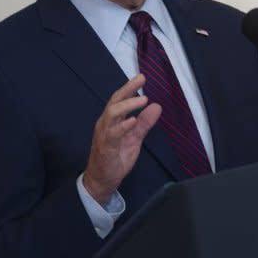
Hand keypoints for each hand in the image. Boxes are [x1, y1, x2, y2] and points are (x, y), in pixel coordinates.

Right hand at [82, 74, 161, 204]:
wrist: (101, 180)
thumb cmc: (116, 157)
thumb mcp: (134, 138)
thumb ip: (144, 123)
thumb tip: (156, 107)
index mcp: (111, 120)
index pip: (119, 99)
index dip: (130, 87)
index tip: (142, 77)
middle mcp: (106, 123)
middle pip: (115, 101)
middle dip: (128, 88)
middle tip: (141, 79)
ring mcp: (104, 134)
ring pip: (112, 113)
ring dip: (128, 105)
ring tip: (143, 99)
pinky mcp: (106, 146)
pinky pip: (113, 133)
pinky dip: (123, 126)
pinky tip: (133, 120)